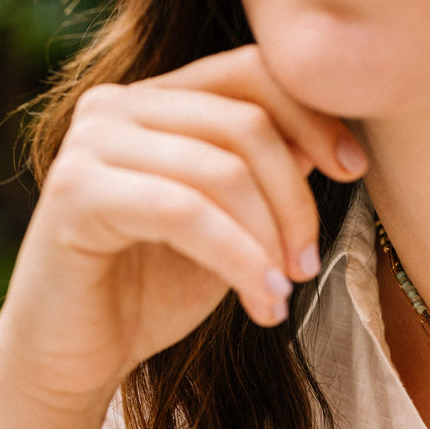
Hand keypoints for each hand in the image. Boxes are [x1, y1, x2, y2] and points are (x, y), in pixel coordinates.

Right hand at [0, 44, 366, 411]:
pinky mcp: (76, 193)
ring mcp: (90, 143)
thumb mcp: (228, 228)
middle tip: (307, 266)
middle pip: (245, 124)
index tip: (355, 170)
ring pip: (221, 171)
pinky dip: (238, 259)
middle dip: (294, 200)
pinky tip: (261, 303)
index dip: (313, 116)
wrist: (74, 357)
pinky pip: (184, 212)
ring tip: (281, 294)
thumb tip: (326, 143)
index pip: (251, 71)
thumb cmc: (149, 293)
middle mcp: (118, 106)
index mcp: (156, 101)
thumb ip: (263, 178)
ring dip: (268, 241)